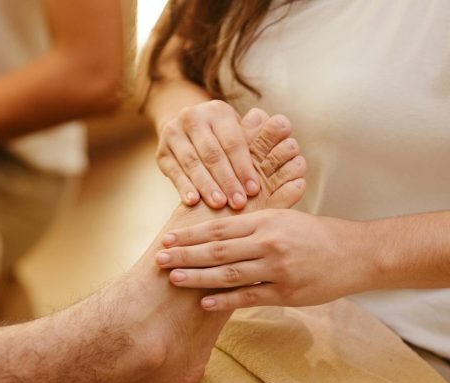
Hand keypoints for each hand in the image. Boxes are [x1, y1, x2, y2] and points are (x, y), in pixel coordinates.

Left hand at [155, 209, 373, 310]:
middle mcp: (269, 243)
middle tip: (159, 259)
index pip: (219, 228)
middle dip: (185, 255)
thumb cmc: (316, 234)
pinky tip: (204, 303)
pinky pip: (249, 297)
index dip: (190, 234)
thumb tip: (217, 229)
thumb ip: (253, 223)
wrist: (355, 253)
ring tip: (174, 279)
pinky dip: (225, 300)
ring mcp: (277, 269)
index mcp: (266, 221)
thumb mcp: (284, 218)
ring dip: (198, 277)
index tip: (167, 238)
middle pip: (218, 250)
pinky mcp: (286, 293)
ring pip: (229, 274)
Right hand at [156, 99, 271, 209]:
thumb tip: (288, 136)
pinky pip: (174, 171)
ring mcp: (173, 133)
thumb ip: (257, 139)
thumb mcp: (237, 134)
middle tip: (239, 203)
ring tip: (219, 204)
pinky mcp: (161, 152)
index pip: (233, 142)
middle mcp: (193, 117)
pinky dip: (184, 186)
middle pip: (212, 153)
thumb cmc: (222, 140)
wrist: (183, 130)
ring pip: (192, 162)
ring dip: (206, 185)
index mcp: (218, 111)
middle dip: (227, 180)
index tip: (255, 190)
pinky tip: (193, 201)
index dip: (244, 167)